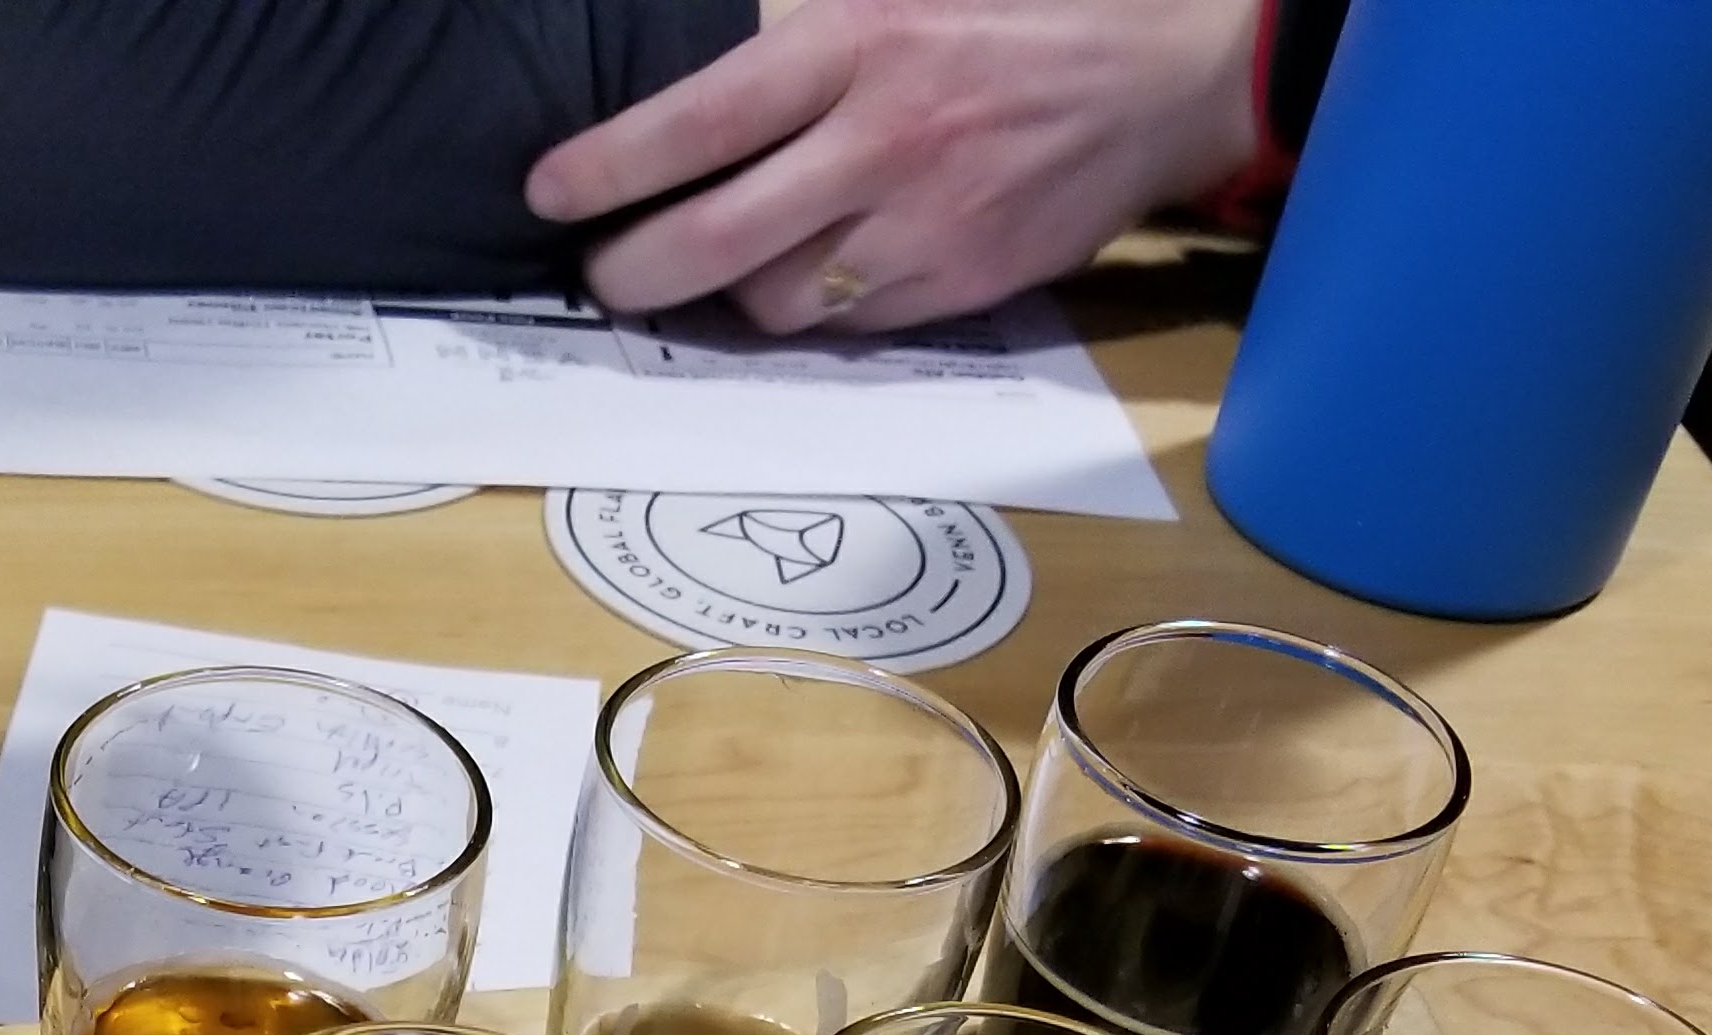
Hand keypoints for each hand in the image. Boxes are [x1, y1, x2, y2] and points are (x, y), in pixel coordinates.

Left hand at [524, 0, 1262, 336]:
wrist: (1162, 77)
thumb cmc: (1017, 20)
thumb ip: (807, 37)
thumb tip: (700, 94)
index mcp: (857, 46)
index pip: (699, 121)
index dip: (609, 168)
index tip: (549, 194)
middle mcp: (880, 141)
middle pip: (714, 242)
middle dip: (634, 275)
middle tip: (601, 279)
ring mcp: (922, 225)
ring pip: (775, 302)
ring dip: (730, 299)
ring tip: (716, 275)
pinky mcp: (962, 284)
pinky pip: (848, 326)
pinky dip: (814, 314)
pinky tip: (808, 281)